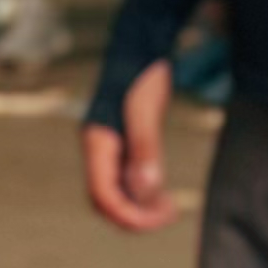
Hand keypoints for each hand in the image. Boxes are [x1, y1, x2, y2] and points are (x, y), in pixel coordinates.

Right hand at [81, 60, 180, 232]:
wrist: (141, 47)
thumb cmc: (142, 74)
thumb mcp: (146, 110)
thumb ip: (145, 150)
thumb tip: (145, 191)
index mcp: (97, 143)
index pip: (103, 195)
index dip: (127, 214)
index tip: (157, 220)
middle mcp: (98, 150)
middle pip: (106, 200)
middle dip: (134, 215)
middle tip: (168, 216)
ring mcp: (109, 150)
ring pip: (117, 193)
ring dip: (140, 207)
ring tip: (169, 209)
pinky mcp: (123, 145)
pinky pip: (127, 180)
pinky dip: (143, 193)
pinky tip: (163, 195)